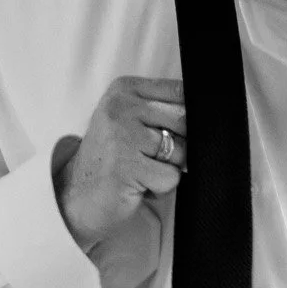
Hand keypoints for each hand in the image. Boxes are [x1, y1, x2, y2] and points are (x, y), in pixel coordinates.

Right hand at [54, 77, 185, 256]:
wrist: (75, 197)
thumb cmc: (111, 159)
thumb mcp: (131, 121)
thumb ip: (164, 109)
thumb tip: (211, 113)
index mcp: (124, 90)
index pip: (181, 91)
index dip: (191, 114)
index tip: (175, 130)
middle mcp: (121, 108)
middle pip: (185, 120)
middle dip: (180, 145)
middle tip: (150, 157)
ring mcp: (122, 137)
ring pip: (182, 151)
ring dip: (168, 169)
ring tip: (140, 170)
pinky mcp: (127, 167)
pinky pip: (171, 177)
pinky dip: (160, 187)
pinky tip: (137, 185)